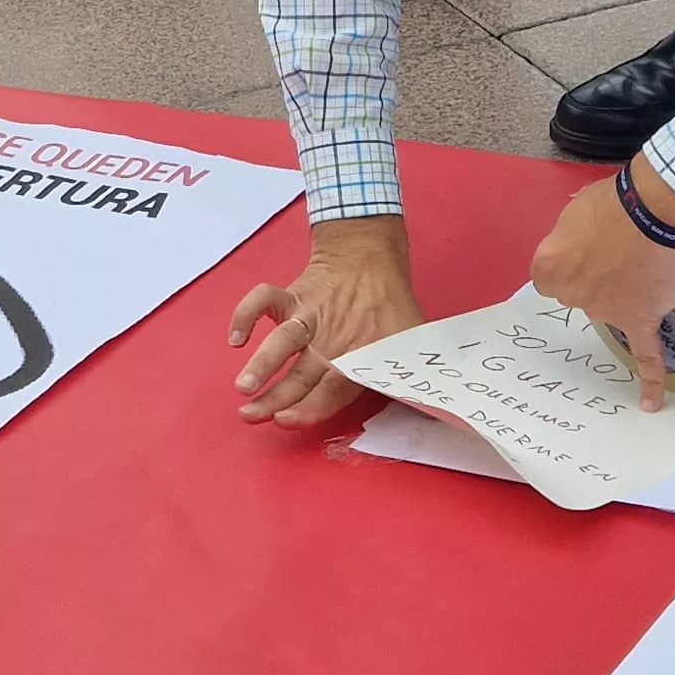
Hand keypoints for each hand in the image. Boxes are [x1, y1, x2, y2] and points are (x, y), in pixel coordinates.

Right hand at [227, 215, 422, 428]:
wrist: (369, 255)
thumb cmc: (390, 306)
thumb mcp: (411, 339)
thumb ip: (413, 372)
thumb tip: (439, 406)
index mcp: (356, 358)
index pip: (330, 390)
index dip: (308, 407)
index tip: (286, 419)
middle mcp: (329, 341)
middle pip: (300, 374)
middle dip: (274, 397)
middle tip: (251, 415)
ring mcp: (308, 317)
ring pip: (283, 340)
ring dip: (262, 363)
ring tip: (243, 387)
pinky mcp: (293, 296)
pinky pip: (265, 300)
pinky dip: (246, 314)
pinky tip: (234, 338)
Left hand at [530, 163, 674, 412]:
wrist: (654, 210)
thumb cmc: (614, 202)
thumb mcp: (576, 209)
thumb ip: (570, 235)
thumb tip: (579, 244)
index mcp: (549, 266)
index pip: (548, 278)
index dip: (568, 266)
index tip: (584, 254)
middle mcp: (570, 293)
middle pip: (577, 294)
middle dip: (594, 278)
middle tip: (619, 251)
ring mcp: (604, 310)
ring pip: (610, 310)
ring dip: (625, 293)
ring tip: (646, 260)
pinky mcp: (639, 319)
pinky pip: (645, 354)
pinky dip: (649, 379)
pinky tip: (650, 402)